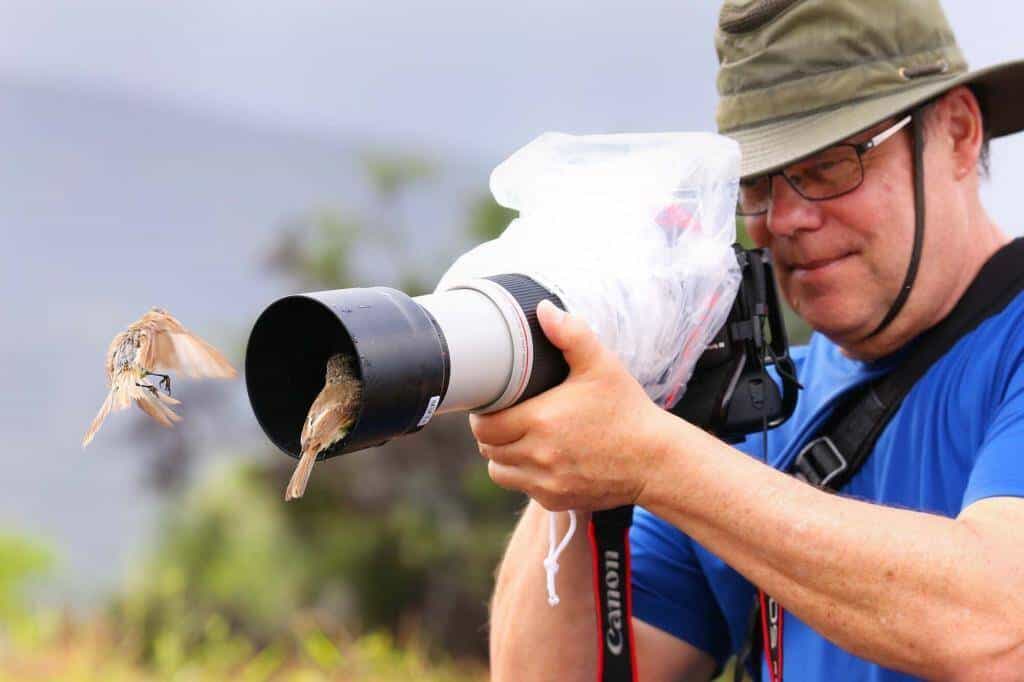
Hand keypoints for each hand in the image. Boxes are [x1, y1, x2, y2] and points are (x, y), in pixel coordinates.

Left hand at [470, 299, 669, 511]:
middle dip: (492, 432)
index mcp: (541, 420)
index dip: (483, 413)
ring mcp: (546, 482)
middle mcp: (539, 455)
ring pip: (499, 471)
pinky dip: (525, 475)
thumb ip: (571, 335)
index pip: (485, 424)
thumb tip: (544, 309)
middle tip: (506, 417)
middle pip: (488, 447)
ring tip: (519, 438)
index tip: (495, 403)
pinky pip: (522, 488)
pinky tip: (542, 458)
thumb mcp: (601, 366)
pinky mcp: (555, 500)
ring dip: (503, 455)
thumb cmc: (626, 409)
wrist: (655, 460)